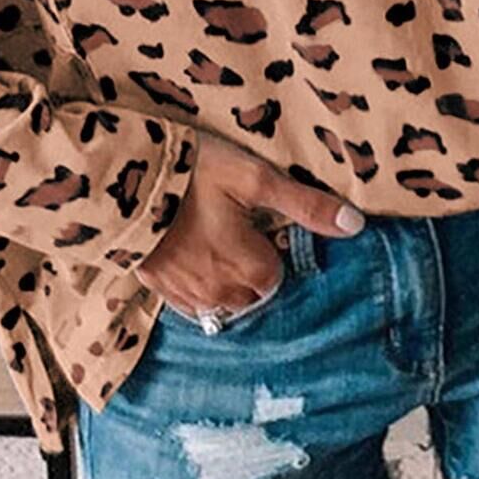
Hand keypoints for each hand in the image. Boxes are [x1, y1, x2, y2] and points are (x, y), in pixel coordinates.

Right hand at [136, 128, 366, 319]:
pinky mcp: (158, 288)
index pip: (277, 275)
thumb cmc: (193, 174)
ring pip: (221, 302)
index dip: (272, 248)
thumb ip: (305, 205)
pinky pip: (189, 304)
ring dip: (223, 281)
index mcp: (250, 268)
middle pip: (250, 293)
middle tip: (236, 230)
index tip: (259, 224)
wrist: (121, 180)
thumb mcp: (254, 178)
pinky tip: (188, 258)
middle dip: (250, 270)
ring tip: (213, 243)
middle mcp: (221, 292)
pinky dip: (196, 287)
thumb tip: (356, 225)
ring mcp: (187, 294)